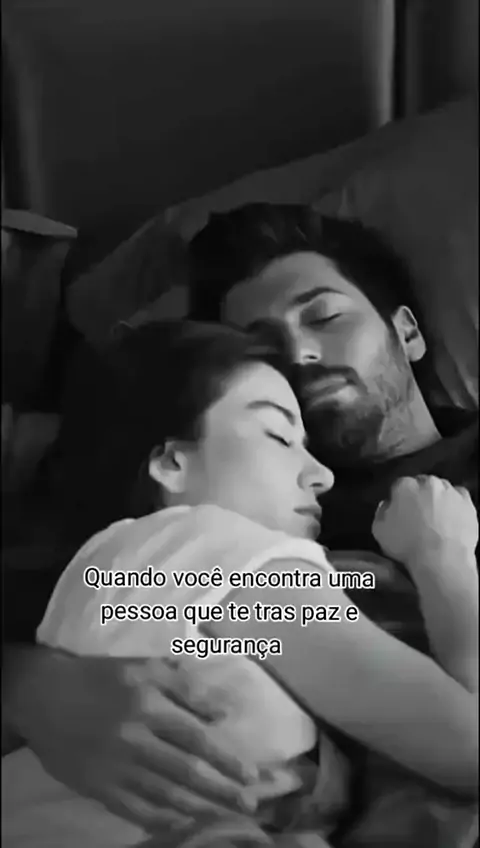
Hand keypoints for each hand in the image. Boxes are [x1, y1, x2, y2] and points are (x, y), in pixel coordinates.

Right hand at [5, 647, 256, 830]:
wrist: (44, 697)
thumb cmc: (101, 677)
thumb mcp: (144, 667)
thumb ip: (184, 686)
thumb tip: (222, 712)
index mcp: (148, 704)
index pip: (197, 736)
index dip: (226, 757)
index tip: (251, 774)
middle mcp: (135, 739)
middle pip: (187, 770)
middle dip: (222, 789)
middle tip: (249, 803)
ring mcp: (116, 767)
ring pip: (166, 794)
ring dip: (200, 808)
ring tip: (226, 816)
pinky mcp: (99, 788)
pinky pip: (136, 810)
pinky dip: (162, 820)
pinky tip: (184, 824)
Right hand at [372, 475, 477, 564]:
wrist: (441, 559)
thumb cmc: (406, 546)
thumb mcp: (379, 531)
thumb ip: (382, 513)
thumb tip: (388, 505)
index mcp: (404, 486)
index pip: (399, 485)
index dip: (399, 499)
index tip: (400, 512)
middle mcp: (428, 482)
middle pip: (421, 484)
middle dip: (419, 495)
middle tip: (418, 515)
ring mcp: (450, 491)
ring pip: (441, 489)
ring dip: (438, 499)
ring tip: (437, 518)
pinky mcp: (468, 503)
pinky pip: (459, 498)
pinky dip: (456, 504)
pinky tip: (452, 518)